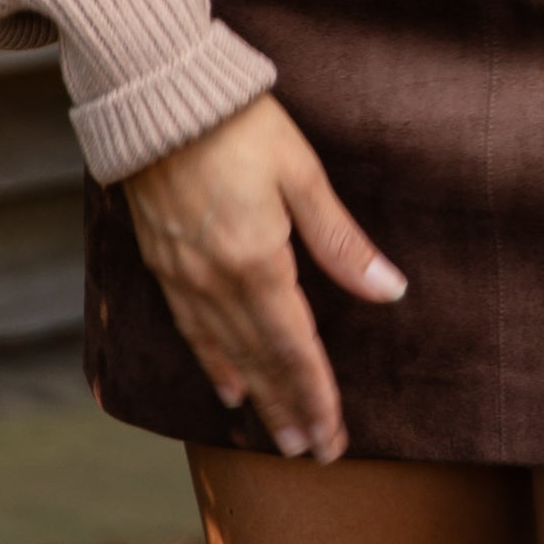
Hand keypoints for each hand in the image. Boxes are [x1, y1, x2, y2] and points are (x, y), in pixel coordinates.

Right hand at [121, 95, 403, 463]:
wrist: (154, 91)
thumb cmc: (238, 123)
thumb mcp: (302, 175)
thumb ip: (341, 242)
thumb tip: (389, 291)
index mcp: (258, 262)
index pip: (295, 348)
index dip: (317, 396)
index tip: (333, 438)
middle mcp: (216, 280)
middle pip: (261, 360)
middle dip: (289, 409)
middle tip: (311, 452)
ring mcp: (183, 274)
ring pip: (224, 351)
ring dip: (256, 395)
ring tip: (277, 434)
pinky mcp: (161, 260)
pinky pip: (189, 327)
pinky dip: (211, 361)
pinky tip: (226, 383)